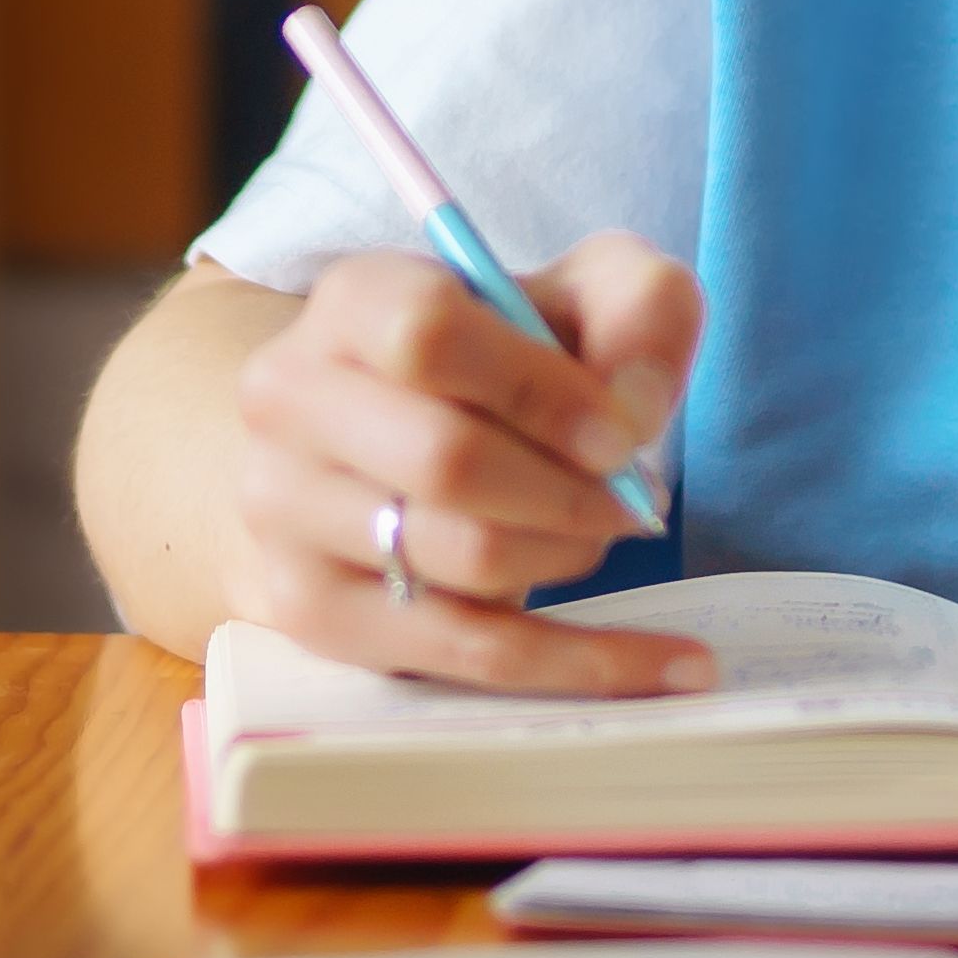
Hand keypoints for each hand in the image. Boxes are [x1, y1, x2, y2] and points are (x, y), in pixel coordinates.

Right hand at [226, 238, 710, 694]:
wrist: (370, 438)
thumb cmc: (495, 361)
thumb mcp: (577, 295)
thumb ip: (636, 306)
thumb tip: (635, 408)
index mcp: (351, 302)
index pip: (427, 335)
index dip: (541, 389)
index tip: (622, 433)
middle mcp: (288, 402)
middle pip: (445, 461)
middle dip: (571, 490)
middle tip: (633, 500)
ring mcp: (283, 515)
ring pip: (461, 558)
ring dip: (569, 554)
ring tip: (601, 532)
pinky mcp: (313, 613)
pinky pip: (469, 653)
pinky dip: (586, 662)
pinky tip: (674, 662)